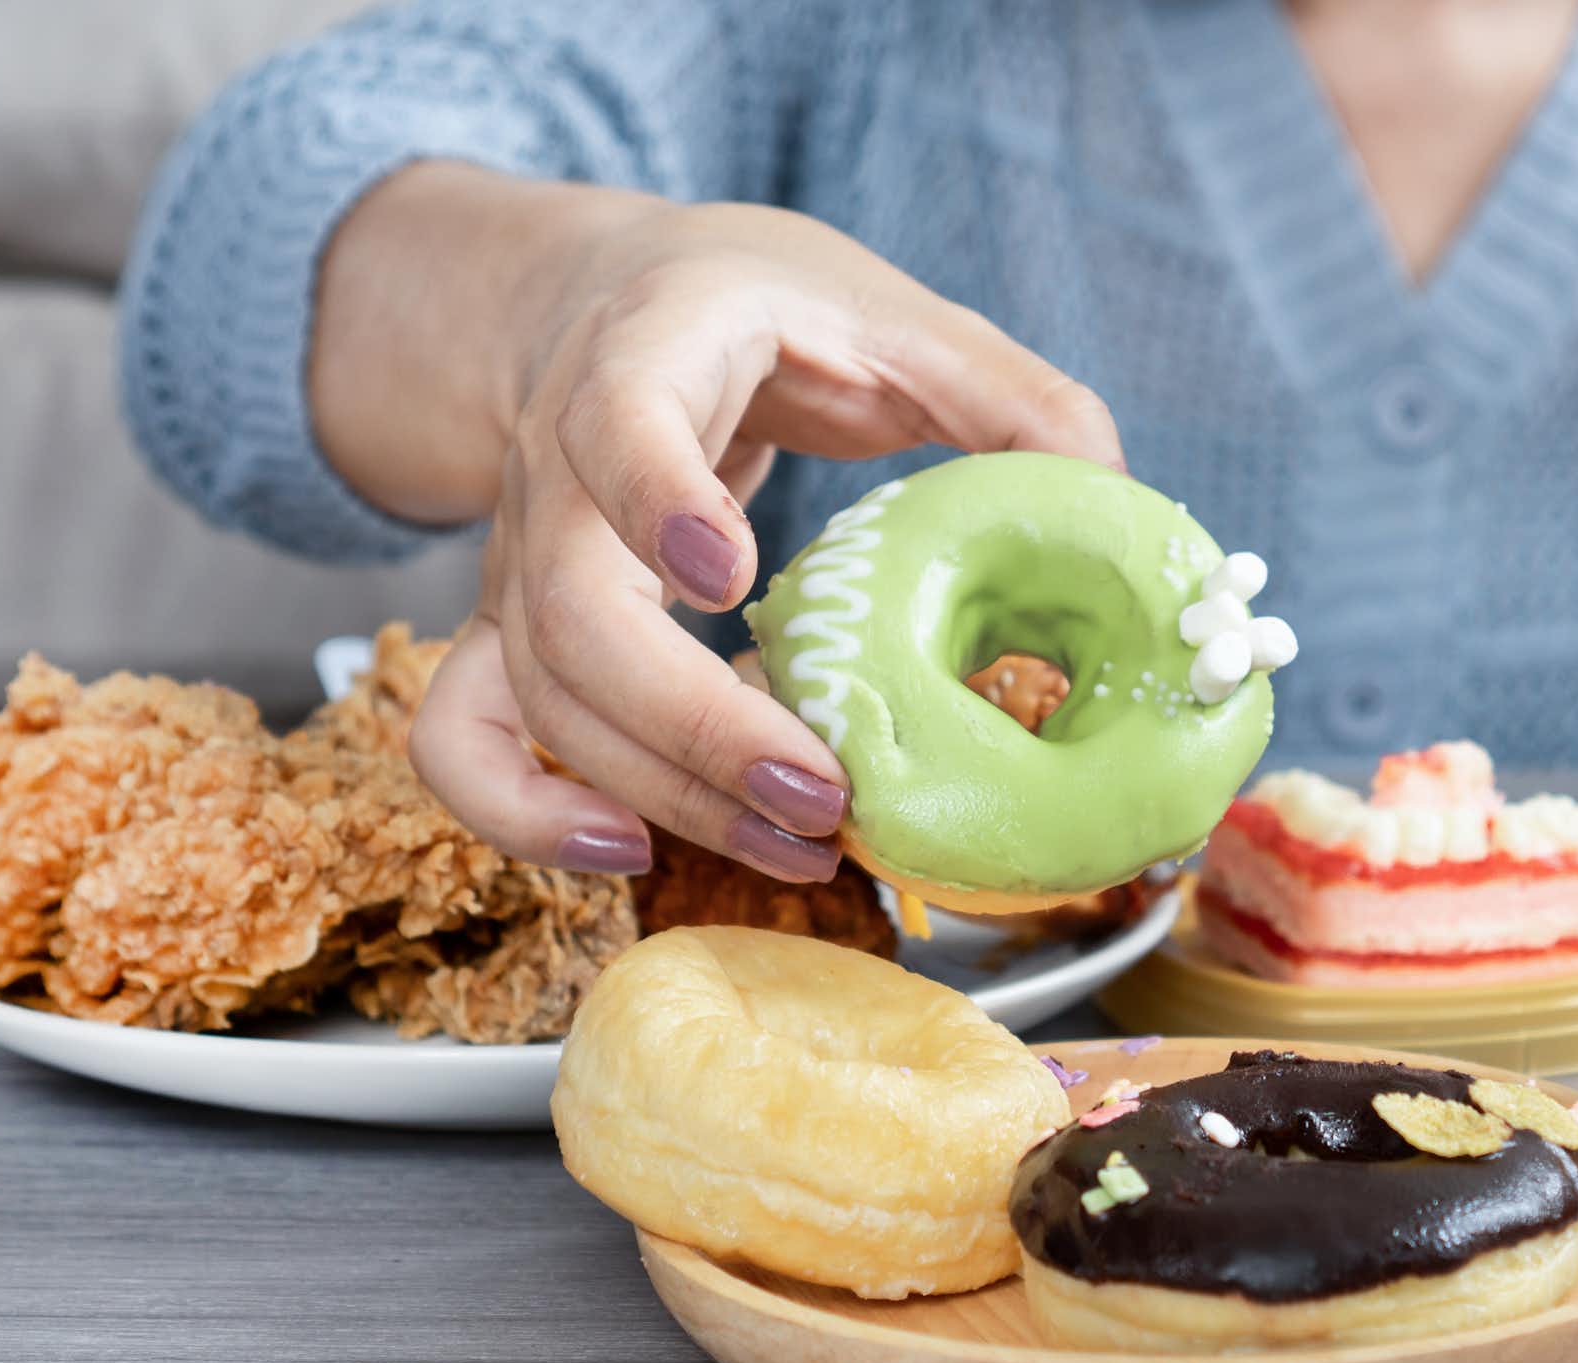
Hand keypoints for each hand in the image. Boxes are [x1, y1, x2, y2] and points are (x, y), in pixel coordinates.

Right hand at [342, 173, 1122, 880]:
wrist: (618, 296)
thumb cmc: (762, 307)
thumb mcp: (888, 312)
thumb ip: (1007, 393)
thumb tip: (1111, 496)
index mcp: (647, 352)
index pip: (614, 420)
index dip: (656, 499)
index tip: (728, 576)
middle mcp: (555, 462)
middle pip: (570, 610)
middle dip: (694, 722)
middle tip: (822, 794)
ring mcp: (518, 554)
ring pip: (539, 692)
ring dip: (662, 789)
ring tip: (799, 845)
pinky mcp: (512, 626)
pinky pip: (466, 733)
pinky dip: (526, 809)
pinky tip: (632, 850)